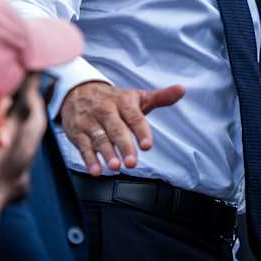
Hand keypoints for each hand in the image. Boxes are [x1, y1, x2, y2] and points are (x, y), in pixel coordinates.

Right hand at [61, 81, 185, 174]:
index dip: (141, 131)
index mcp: (122, 102)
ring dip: (107, 153)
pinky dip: (89, 159)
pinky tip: (96, 170)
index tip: (147, 146)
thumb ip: (160, 97)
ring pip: (99, 138)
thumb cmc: (113, 99)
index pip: (134, 117)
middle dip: (124, 146)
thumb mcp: (136, 97)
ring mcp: (90, 122)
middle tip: (132, 163)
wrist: (78, 90)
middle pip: (116, 129)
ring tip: (115, 166)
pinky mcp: (78, 132)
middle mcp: (105, 110)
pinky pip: (83, 147)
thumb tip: (182, 89)